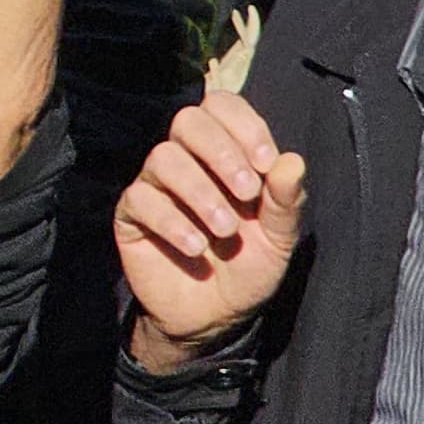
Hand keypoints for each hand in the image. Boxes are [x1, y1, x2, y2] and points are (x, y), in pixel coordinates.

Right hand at [116, 92, 307, 371]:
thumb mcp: (279, 239)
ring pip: (163, 158)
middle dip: (220, 153)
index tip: (266, 164)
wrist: (214, 317)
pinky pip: (141, 198)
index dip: (243, 126)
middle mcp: (188, 161)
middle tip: (246, 194)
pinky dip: (172, 221)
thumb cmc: (248, 269)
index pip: (223, 107)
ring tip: (224, 232)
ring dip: (200, 193)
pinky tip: (196, 247)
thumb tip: (292, 160)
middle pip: (188, 121)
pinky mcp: (131, 215)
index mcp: (226, 155)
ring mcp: (156, 185)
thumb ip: (286, 200)